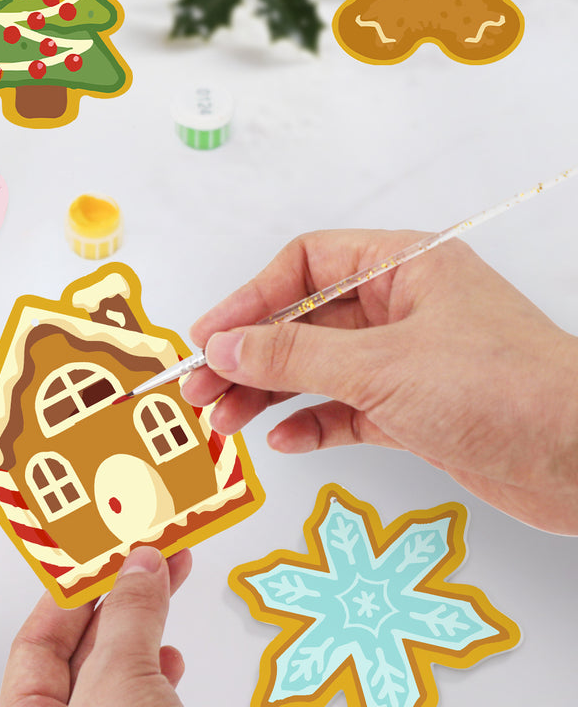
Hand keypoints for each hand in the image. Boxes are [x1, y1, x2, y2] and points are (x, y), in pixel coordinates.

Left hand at [0, 547, 209, 706]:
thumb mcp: (121, 687)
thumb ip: (129, 619)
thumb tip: (137, 567)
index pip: (39, 640)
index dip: (75, 589)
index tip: (107, 549)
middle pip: (80, 656)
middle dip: (118, 601)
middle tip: (149, 557)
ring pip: (114, 682)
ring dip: (143, 632)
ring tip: (166, 588)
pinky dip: (159, 676)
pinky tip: (171, 662)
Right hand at [181, 230, 577, 534]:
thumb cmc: (505, 391)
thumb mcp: (381, 367)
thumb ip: (292, 357)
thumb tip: (223, 347)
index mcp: (403, 266)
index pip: (306, 266)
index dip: (250, 299)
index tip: (209, 337)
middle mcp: (402, 307)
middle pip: (303, 321)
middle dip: (250, 356)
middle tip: (202, 389)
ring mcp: (408, 360)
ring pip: (318, 369)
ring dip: (270, 394)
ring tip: (225, 421)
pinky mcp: (415, 410)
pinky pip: (346, 409)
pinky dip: (313, 423)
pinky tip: (284, 441)